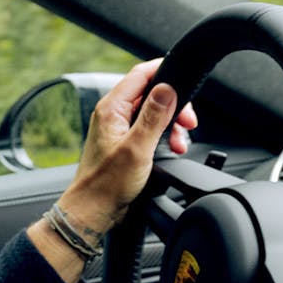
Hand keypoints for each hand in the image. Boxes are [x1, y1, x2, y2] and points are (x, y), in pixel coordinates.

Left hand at [59, 60, 197, 238]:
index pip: (141, 74)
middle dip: (174, 105)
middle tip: (189, 123)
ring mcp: (118, 128)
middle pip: (151, 93)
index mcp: (111, 108)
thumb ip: (153, 116)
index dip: (165, 72)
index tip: (186, 79)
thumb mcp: (137, 148)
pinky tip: (172, 149)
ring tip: (180, 143)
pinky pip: (148, 129)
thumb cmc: (106, 184)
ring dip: (171, 124)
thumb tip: (167, 89)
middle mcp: (113, 114)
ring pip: (153, 112)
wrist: (93, 210)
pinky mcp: (125, 142)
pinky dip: (163, 136)